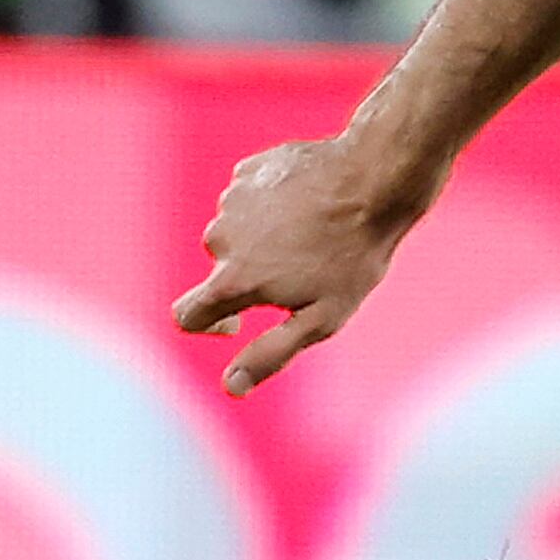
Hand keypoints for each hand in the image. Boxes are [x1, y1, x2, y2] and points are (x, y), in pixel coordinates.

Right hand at [173, 131, 430, 394]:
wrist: (373, 180)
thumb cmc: (353, 257)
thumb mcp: (321, 318)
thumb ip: (270, 353)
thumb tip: (231, 386)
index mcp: (232, 280)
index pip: (187, 315)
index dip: (209, 326)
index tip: (238, 322)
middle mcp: (220, 238)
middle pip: (220, 271)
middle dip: (251, 277)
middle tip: (306, 270)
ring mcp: (231, 201)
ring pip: (236, 234)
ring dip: (262, 240)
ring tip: (312, 236)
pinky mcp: (247, 172)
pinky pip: (249, 201)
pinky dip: (270, 209)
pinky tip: (308, 208)